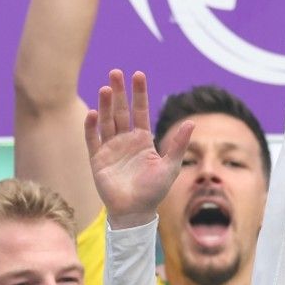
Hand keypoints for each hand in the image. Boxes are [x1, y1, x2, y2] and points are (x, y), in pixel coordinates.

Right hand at [85, 70, 192, 229]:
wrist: (135, 212)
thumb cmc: (154, 191)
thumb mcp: (170, 166)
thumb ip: (178, 144)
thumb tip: (192, 121)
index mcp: (143, 139)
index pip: (140, 111)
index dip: (139, 93)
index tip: (138, 74)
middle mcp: (125, 140)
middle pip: (121, 111)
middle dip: (119, 92)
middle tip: (116, 72)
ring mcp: (110, 148)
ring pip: (106, 121)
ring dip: (105, 105)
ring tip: (106, 88)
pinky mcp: (97, 159)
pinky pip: (93, 139)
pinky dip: (91, 126)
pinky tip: (92, 113)